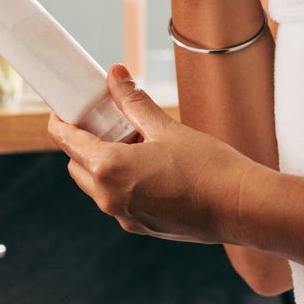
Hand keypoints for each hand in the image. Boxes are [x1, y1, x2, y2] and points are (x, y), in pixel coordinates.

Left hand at [47, 64, 254, 244]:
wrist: (242, 207)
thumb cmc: (208, 167)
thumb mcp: (167, 128)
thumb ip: (134, 102)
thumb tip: (115, 76)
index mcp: (109, 169)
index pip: (66, 141)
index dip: (61, 120)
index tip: (65, 107)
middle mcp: (109, 198)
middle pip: (76, 164)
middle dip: (84, 141)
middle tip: (106, 119)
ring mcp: (124, 216)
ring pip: (96, 185)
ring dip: (103, 162)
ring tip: (135, 141)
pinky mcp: (142, 227)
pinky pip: (118, 200)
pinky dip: (122, 181)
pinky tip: (151, 166)